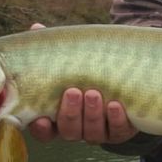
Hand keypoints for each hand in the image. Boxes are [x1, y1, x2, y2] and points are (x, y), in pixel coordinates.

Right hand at [26, 24, 136, 144]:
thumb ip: (53, 49)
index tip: (41, 119)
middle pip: (69, 131)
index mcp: (57, 117)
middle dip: (70, 113)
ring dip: (92, 114)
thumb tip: (36, 28)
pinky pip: (118, 131)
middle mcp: (77, 128)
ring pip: (92, 133)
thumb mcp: (70, 59)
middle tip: (73, 92)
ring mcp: (99, 131)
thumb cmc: (87, 68)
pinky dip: (116, 119)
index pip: (44, 131)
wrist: (125, 75)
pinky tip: (115, 105)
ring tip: (93, 92)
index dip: (41, 129)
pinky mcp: (120, 131)